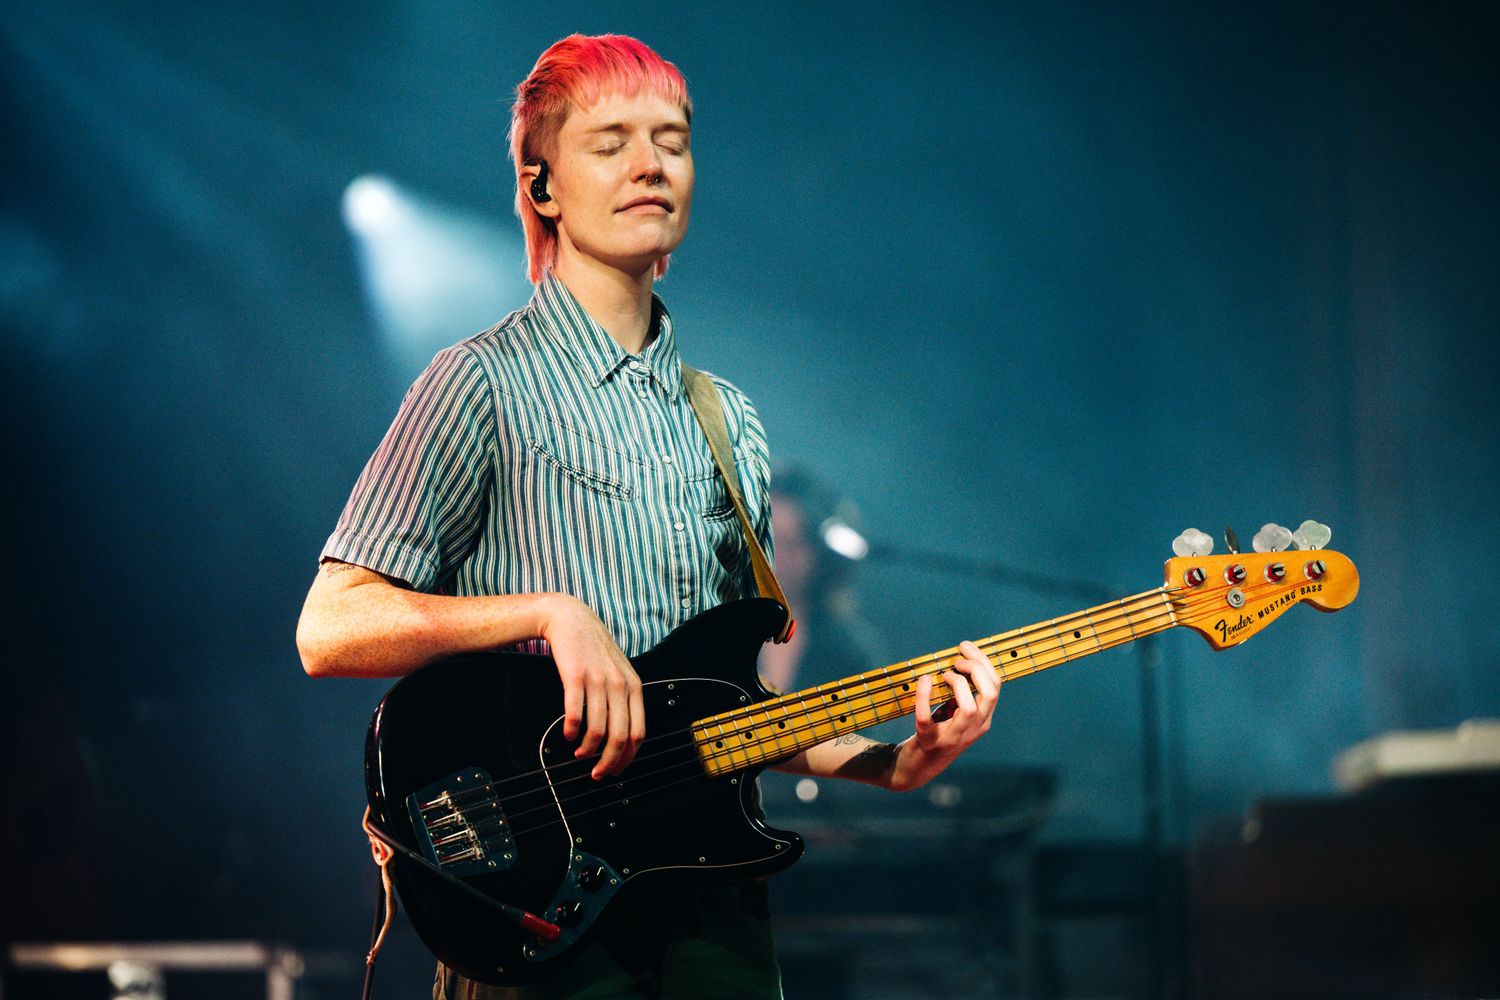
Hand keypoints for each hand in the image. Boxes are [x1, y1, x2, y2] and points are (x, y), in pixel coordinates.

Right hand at [540, 596, 644, 778]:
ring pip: (598, 729)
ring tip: (579, 754)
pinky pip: (575, 713)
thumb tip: (620, 737)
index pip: (639, 732)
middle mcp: (620, 684)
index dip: (627, 757)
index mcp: (634, 687)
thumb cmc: (594, 650)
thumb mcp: (619, 672)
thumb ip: (624, 700)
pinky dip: (571, 730)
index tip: (615, 770)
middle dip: (609, 762)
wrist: (572, 621)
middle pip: (620, 736)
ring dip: (587, 749)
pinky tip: (567, 734)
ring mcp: (598, 680)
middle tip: (597, 774)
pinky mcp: (576, 676)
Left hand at [891, 640, 999, 790]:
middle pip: (989, 694)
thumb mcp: (956, 714)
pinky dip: (924, 697)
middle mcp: (973, 730)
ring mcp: (952, 738)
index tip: (966, 647)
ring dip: (958, 683)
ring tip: (944, 675)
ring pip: (969, 709)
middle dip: (977, 669)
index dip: (983, 662)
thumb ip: (962, 693)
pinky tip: (924, 680)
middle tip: (957, 659)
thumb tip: (960, 659)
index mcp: (983, 720)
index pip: (995, 686)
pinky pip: (926, 718)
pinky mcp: (928, 741)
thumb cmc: (938, 733)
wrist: (917, 768)